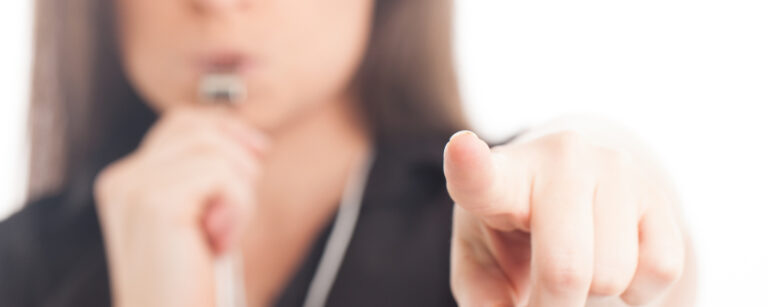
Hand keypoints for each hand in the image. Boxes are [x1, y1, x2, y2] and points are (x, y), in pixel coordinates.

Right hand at [93, 106, 268, 306]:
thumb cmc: (190, 280)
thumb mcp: (200, 217)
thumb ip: (208, 176)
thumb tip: (252, 141)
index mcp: (125, 180)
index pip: (180, 123)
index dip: (226, 129)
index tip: (258, 152)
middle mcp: (122, 179)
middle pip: (198, 129)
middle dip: (237, 158)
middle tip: (241, 203)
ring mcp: (134, 188)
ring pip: (215, 150)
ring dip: (239, 193)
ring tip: (225, 234)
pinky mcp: (156, 203)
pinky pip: (223, 176)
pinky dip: (238, 208)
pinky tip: (220, 243)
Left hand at [445, 130, 684, 305]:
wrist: (578, 183)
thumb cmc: (514, 229)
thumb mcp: (481, 257)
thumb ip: (482, 295)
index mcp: (500, 176)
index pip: (480, 174)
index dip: (468, 164)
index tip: (461, 149)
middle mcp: (558, 158)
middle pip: (565, 271)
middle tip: (543, 303)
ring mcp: (613, 168)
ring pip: (612, 277)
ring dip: (593, 296)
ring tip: (576, 269)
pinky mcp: (656, 192)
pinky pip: (660, 270)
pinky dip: (638, 291)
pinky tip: (615, 262)